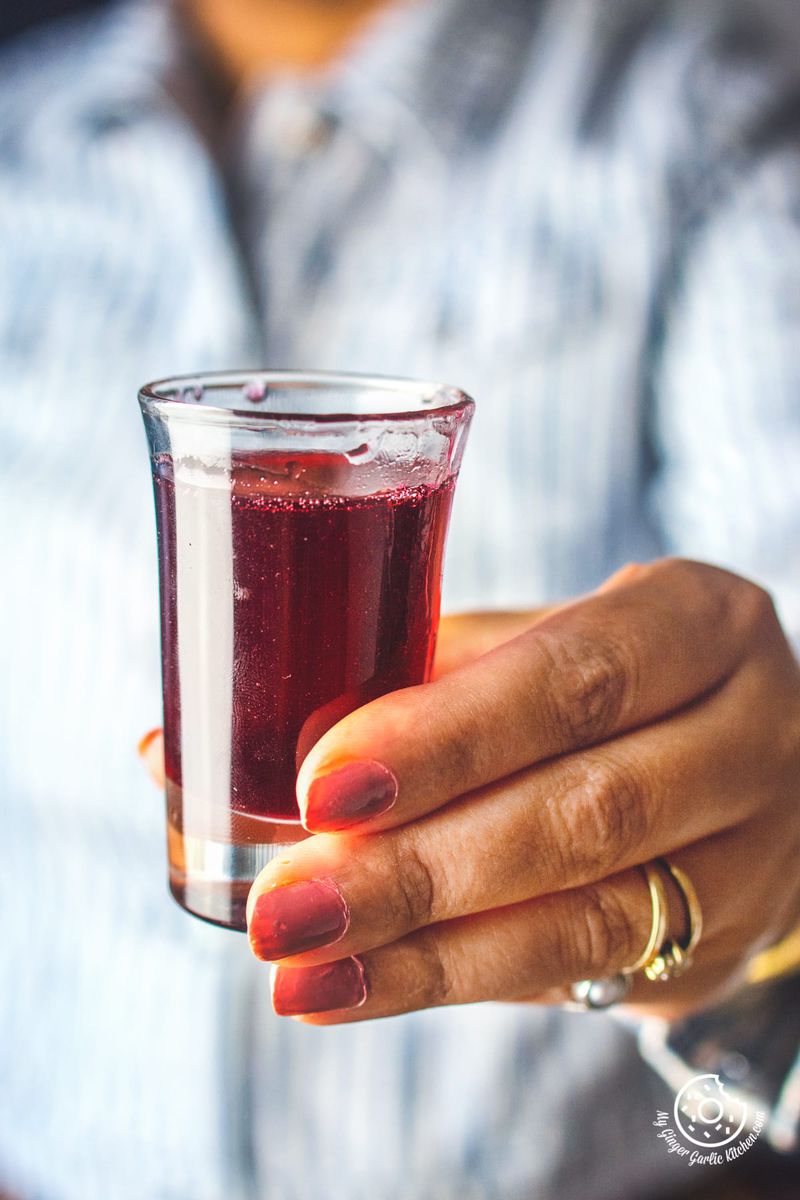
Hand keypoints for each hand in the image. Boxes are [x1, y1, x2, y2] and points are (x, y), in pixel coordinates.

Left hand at [244, 559, 799, 1022]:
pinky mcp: (721, 943)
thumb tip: (170, 744)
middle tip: (286, 903)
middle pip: (584, 810)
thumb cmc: (600, 680)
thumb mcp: (530, 644)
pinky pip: (590, 976)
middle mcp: (749, 733)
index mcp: (700, 621)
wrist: (733, 755)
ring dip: (430, 950)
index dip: (450, 734)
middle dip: (420, 865)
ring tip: (300, 968)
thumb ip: (388, 679)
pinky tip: (362, 987)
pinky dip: (462, 980)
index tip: (321, 779)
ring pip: (592, 916)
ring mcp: (754, 853)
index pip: (577, 677)